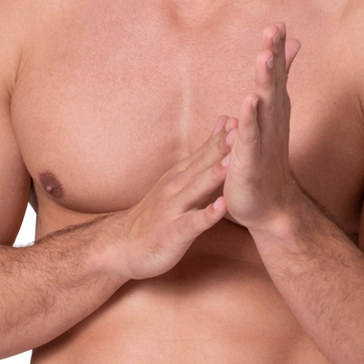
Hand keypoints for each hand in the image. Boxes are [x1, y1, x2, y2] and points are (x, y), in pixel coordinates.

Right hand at [108, 118, 233, 279]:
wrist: (122, 245)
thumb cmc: (156, 215)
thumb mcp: (176, 183)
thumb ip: (199, 162)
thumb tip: (218, 134)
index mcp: (179, 177)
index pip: (202, 152)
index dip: (221, 136)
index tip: (241, 118)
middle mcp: (175, 188)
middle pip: (200, 165)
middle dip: (220, 148)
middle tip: (240, 129)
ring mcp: (173, 210)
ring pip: (196, 190)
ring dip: (213, 175)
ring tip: (232, 162)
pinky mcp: (173, 233)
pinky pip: (192, 223)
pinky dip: (207, 215)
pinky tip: (222, 207)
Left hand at [221, 23, 301, 231]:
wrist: (270, 208)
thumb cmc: (266, 163)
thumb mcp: (269, 122)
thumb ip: (273, 92)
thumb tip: (280, 68)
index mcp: (272, 111)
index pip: (275, 74)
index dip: (277, 50)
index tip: (278, 23)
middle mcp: (272, 122)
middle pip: (273, 82)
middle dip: (274, 54)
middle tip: (275, 28)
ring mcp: (263, 140)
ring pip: (264, 104)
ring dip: (265, 80)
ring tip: (264, 55)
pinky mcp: (251, 159)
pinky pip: (250, 136)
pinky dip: (250, 118)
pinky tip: (249, 100)